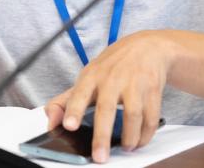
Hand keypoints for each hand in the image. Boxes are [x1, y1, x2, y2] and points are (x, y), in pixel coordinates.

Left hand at [44, 31, 171, 162]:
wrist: (147, 47)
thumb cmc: (113, 66)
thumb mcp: (88, 77)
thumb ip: (66, 101)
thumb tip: (50, 122)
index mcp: (92, 76)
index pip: (79, 93)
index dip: (73, 110)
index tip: (69, 125)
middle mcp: (112, 78)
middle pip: (106, 109)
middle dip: (102, 136)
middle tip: (100, 156)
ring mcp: (134, 83)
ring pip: (132, 116)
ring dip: (129, 137)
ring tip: (125, 147)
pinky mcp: (152, 89)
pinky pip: (150, 117)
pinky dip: (145, 134)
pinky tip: (139, 140)